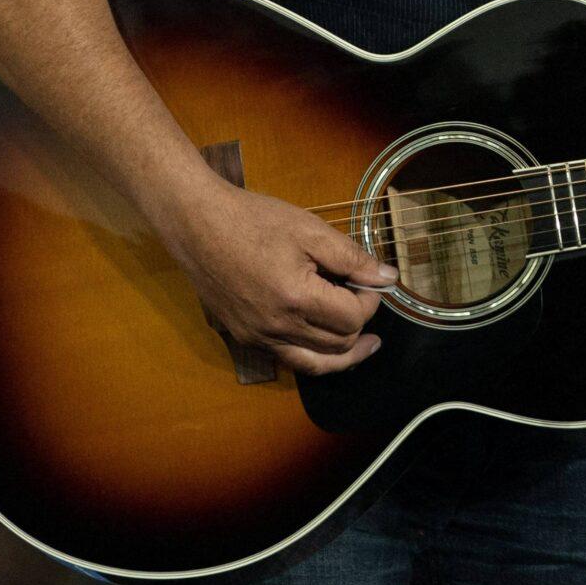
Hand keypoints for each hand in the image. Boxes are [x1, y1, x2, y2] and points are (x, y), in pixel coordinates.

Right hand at [155, 177, 394, 376]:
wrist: (197, 225)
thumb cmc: (254, 221)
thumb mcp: (310, 230)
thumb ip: (352, 258)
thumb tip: (388, 278)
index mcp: (295, 298)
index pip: (352, 318)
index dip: (369, 300)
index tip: (367, 279)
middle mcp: (276, 328)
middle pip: (338, 345)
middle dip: (359, 323)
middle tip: (364, 299)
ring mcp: (257, 337)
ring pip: (314, 363)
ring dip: (343, 354)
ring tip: (366, 345)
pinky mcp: (244, 337)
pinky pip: (288, 359)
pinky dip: (313, 355)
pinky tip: (324, 342)